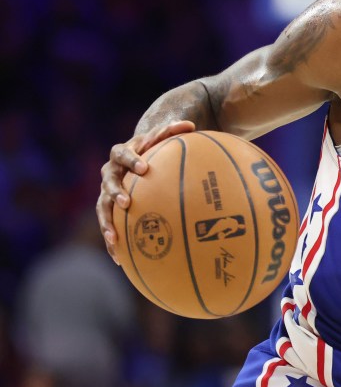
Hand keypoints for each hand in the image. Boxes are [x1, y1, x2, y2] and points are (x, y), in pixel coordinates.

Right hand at [96, 121, 195, 264]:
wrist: (134, 156)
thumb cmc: (152, 146)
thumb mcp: (161, 136)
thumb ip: (173, 131)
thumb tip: (192, 126)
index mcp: (121, 154)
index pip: (123, 155)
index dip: (132, 160)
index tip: (144, 168)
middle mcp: (109, 173)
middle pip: (107, 182)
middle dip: (115, 193)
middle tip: (127, 203)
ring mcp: (105, 192)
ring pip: (101, 208)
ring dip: (107, 223)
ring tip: (115, 238)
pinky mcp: (107, 209)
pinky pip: (108, 226)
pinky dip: (112, 242)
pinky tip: (120, 260)